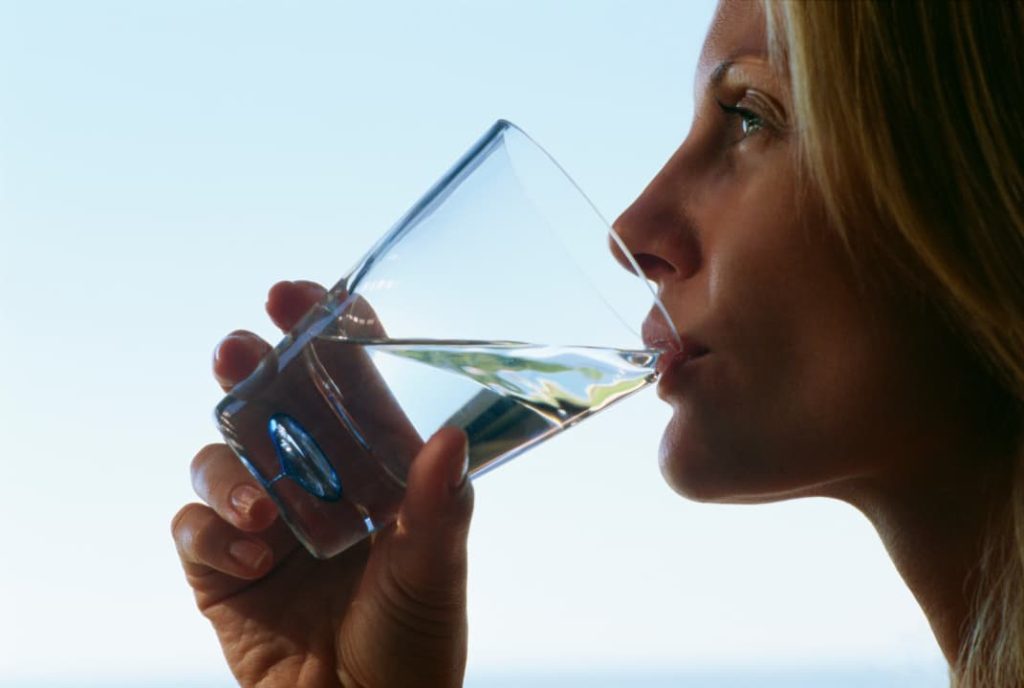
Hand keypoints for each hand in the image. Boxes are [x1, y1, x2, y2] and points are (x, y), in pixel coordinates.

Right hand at [172, 280, 474, 687]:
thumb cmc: (415, 642)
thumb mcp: (434, 570)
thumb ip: (438, 506)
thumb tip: (451, 435)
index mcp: (374, 467)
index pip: (347, 381)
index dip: (322, 332)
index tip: (297, 295)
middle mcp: (317, 481)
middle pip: (271, 402)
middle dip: (250, 368)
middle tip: (239, 349)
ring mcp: (265, 521)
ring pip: (223, 455)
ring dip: (231, 468)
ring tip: (261, 511)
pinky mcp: (220, 567)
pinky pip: (195, 528)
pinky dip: (212, 534)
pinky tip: (249, 558)